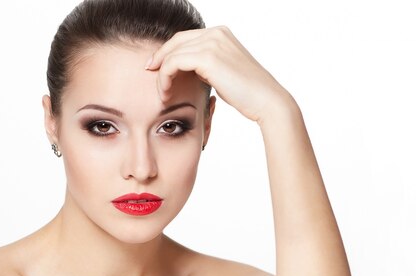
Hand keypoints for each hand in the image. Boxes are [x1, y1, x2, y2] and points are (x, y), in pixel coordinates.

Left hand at [146, 26, 295, 124]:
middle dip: (159, 58)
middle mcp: (216, 33)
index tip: (155, 68)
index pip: (185, 38)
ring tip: (162, 94)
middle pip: (176, 41)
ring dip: (161, 74)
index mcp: (221, 33)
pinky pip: (173, 63)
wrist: (267, 101)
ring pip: (172, 53)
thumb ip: (206, 65)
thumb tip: (187, 69)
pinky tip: (165, 93)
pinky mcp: (207, 57)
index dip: (167, 51)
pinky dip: (165, 78)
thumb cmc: (247, 94)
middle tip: (148, 74)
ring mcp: (212, 42)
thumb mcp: (224, 73)